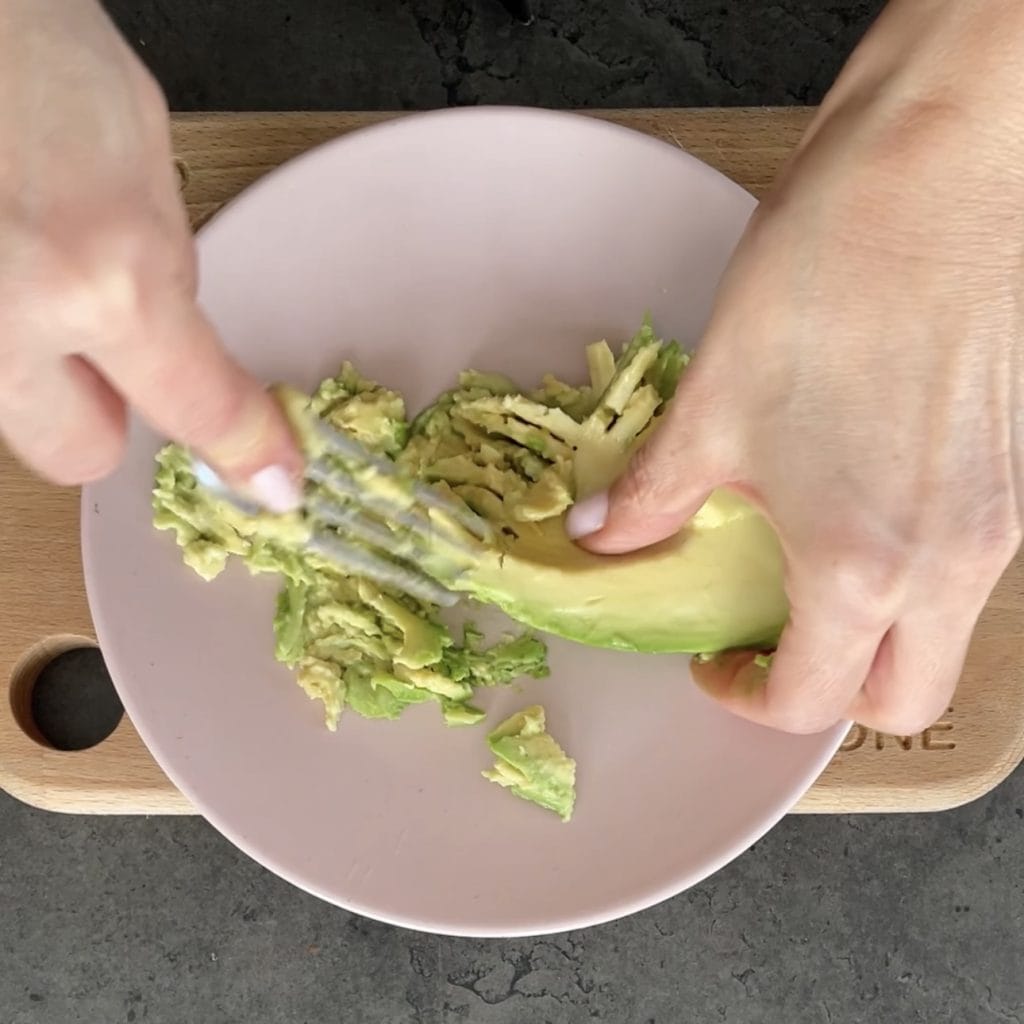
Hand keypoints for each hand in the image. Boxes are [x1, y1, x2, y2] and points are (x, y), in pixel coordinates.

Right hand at [0, 0, 300, 508]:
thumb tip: (177, 340)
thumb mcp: (142, 159)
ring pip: (12, 411)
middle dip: (106, 416)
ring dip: (39, 373)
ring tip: (38, 277)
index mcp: (99, 273)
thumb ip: (163, 268)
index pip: (199, 409)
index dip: (245, 449)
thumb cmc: (25, 45)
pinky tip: (4, 256)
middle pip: (77, 454)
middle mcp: (7, 318)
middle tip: (114, 353)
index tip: (269, 474)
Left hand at [568, 0, 1023, 734]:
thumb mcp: (714, 406)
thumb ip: (654, 494)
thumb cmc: (827, 284)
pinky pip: (965, 568)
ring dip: (872, 632)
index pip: (813, 699)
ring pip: (941, 635)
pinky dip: (909, 574)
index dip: (749, 698)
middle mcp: (951, 565)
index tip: (713, 666)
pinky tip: (857, 508)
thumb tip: (602, 536)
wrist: (937, 176)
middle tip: (768, 646)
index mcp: (863, 566)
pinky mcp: (1016, 475)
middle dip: (830, 693)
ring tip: (802, 568)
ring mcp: (999, 523)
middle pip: (901, 697)